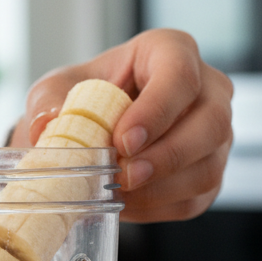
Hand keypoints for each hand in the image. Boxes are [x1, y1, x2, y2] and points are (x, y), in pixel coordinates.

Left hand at [10, 29, 233, 222]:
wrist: (85, 133)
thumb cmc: (80, 100)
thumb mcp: (55, 90)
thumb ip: (49, 101)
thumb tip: (48, 124)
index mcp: (170, 52)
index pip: (180, 75)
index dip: (156, 110)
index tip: (123, 141)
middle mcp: (206, 90)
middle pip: (211, 123)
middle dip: (167, 156)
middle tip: (125, 176)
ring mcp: (213, 135)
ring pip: (208, 167)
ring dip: (161, 189)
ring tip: (119, 193)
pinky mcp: (206, 173)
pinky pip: (194, 199)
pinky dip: (157, 208)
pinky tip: (127, 205)